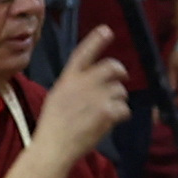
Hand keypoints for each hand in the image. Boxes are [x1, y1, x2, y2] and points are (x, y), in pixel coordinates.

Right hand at [34, 27, 134, 158]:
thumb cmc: (53, 126)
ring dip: (118, 99)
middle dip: (120, 71)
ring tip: (105, 112)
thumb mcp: (56, 96)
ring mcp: (97, 97)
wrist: (54, 146)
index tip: (107, 31)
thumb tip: (91, 80)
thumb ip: (73, 85)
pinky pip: (124, 109)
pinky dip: (121, 116)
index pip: (83, 53)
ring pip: (120, 91)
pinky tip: (110, 122)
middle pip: (111, 67)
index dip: (96, 40)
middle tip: (122, 77)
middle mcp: (83, 83)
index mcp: (68, 78)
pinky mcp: (107, 112)